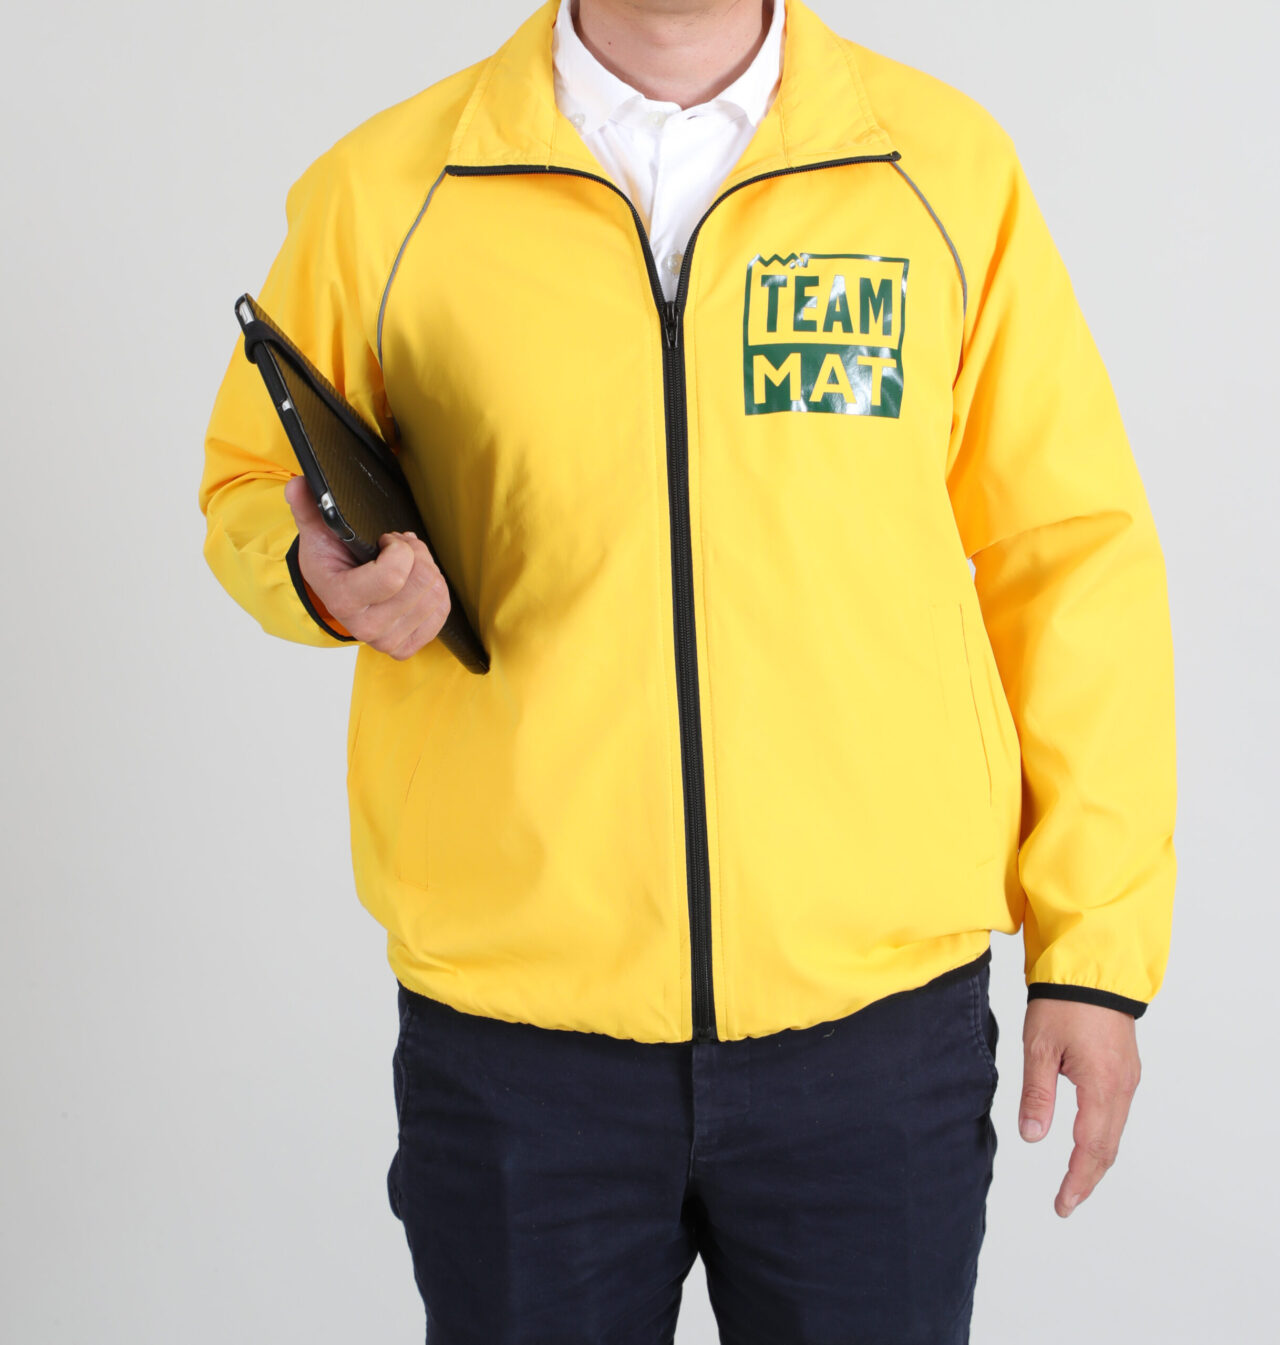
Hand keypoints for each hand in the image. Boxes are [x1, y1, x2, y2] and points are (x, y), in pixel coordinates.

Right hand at [284, 475, 450, 659]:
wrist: (335, 595)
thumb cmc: (331, 562)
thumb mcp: (317, 533)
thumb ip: (309, 508)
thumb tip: (299, 485)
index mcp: (342, 600)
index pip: (394, 575)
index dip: (400, 548)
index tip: (386, 539)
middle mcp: (366, 627)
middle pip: (422, 581)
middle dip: (417, 554)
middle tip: (400, 547)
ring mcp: (388, 640)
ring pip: (435, 592)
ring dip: (427, 569)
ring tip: (406, 564)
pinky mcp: (407, 646)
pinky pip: (441, 611)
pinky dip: (435, 590)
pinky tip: (416, 582)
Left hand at [1018, 998, 1141, 1217]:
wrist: (1092, 967)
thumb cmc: (1063, 1002)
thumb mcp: (1039, 1047)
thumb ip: (1037, 1094)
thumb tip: (1032, 1137)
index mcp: (1102, 1087)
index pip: (1090, 1149)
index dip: (1076, 1180)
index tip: (1062, 1204)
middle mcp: (1122, 1087)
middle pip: (1107, 1147)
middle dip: (1087, 1177)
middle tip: (1066, 1201)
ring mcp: (1128, 1077)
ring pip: (1114, 1131)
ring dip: (1096, 1158)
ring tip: (1074, 1180)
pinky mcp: (1126, 1067)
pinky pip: (1117, 1112)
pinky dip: (1102, 1135)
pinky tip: (1087, 1141)